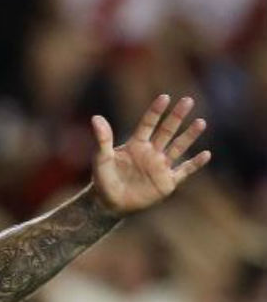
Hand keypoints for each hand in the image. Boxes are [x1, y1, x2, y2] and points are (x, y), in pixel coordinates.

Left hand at [90, 94, 211, 215]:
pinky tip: (206, 154)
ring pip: (178, 147)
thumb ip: (102, 139)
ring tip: (201, 122)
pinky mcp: (167, 182)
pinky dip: (195, 164)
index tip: (164, 97)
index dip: (155, 111)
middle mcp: (151, 152)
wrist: (109, 204)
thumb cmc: (103, 179)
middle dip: (177, 117)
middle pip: (167, 131)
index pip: (148, 124)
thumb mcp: (101, 158)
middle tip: (188, 100)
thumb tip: (95, 118)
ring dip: (189, 135)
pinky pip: (184, 171)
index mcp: (136, 144)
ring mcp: (160, 166)